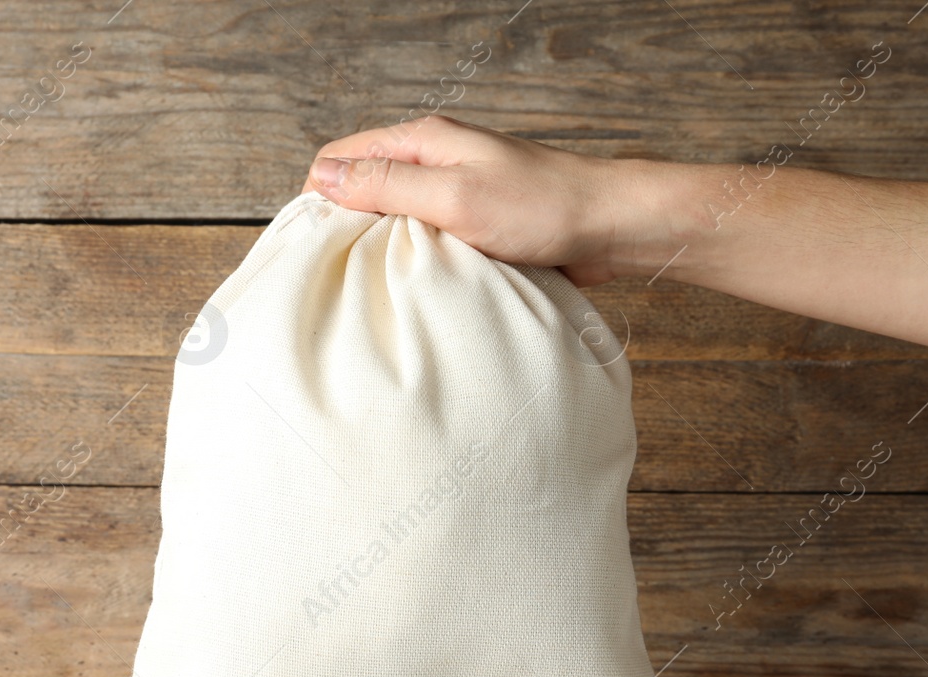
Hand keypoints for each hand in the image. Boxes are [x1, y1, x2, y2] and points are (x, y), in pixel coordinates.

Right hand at [302, 115, 682, 287]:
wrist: (610, 228)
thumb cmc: (543, 206)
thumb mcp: (455, 196)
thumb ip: (389, 185)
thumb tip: (324, 179)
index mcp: (423, 140)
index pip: (341, 158)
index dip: (319, 199)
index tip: (316, 245)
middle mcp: (434, 161)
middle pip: (364, 188)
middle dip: (346, 226)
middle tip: (341, 272)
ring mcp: (455, 193)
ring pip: (394, 219)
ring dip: (383, 247)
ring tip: (375, 283)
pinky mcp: (474, 225)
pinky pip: (427, 241)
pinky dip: (416, 261)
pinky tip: (415, 286)